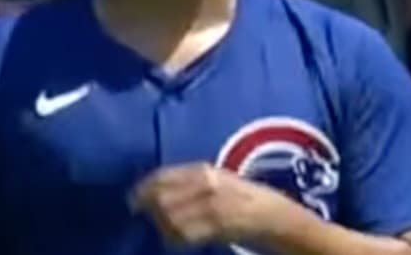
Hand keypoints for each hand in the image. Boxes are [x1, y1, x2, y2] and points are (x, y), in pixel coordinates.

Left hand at [130, 163, 299, 246]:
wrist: (277, 216)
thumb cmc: (246, 198)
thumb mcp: (218, 178)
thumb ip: (190, 180)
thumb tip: (156, 188)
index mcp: (204, 170)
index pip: (163, 175)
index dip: (143, 188)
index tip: (133, 199)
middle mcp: (206, 183)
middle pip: (162, 196)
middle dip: (150, 208)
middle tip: (146, 216)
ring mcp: (212, 204)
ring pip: (170, 216)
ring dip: (164, 226)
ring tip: (167, 230)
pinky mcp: (218, 225)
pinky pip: (185, 234)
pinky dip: (177, 239)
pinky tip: (180, 240)